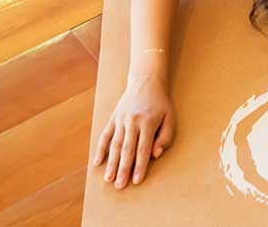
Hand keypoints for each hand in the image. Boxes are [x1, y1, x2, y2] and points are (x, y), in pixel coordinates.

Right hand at [92, 74, 175, 188]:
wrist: (146, 82)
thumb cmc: (161, 103)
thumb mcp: (170, 117)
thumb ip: (165, 137)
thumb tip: (155, 155)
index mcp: (148, 122)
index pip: (143, 149)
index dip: (140, 166)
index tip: (136, 181)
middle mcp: (132, 121)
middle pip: (127, 149)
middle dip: (123, 169)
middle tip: (119, 186)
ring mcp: (121, 119)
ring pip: (115, 144)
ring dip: (111, 163)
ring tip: (108, 179)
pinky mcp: (113, 117)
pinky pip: (105, 135)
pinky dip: (100, 149)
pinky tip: (97, 162)